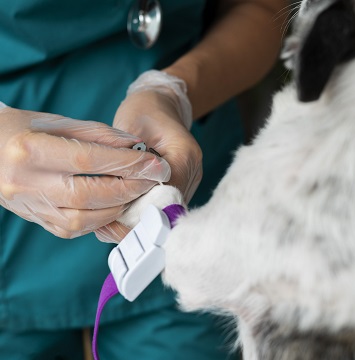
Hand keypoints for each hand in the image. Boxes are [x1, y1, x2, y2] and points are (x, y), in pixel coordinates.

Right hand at [0, 106, 169, 237]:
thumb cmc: (24, 131)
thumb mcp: (58, 122)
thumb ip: (98, 135)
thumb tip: (135, 147)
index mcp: (30, 150)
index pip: (89, 160)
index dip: (128, 163)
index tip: (155, 163)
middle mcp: (28, 183)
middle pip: (90, 193)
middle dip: (130, 187)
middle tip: (153, 179)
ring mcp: (31, 207)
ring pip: (84, 219)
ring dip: (118, 207)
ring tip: (136, 191)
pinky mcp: (38, 220)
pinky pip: (75, 229)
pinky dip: (102, 219)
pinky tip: (115, 205)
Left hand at [95, 71, 201, 242]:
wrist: (160, 104)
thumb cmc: (143, 111)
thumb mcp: (130, 129)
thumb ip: (128, 162)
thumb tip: (118, 196)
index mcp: (184, 155)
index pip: (167, 194)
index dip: (143, 209)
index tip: (117, 218)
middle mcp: (192, 172)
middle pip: (169, 208)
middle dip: (140, 219)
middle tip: (110, 226)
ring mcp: (189, 180)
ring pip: (167, 211)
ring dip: (142, 218)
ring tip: (113, 222)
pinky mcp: (182, 184)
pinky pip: (165, 205)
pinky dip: (145, 212)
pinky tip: (123, 212)